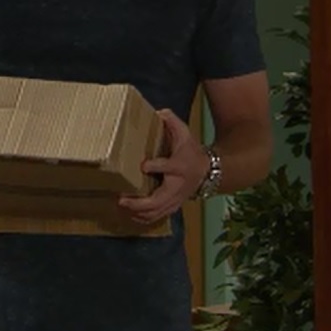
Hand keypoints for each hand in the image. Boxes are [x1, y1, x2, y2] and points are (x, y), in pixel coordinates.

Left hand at [118, 109, 208, 224]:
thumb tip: (160, 112)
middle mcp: (177, 186)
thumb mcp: (186, 134)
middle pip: (159, 199)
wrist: (208, 172)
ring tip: (121, 206)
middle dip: (139, 203)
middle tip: (121, 199)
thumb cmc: (191, 152)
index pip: (169, 167)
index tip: (144, 166)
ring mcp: (175, 199)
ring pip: (157, 212)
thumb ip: (173, 123)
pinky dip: (144, 218)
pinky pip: (158, 216)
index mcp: (179, 166)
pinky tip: (130, 215)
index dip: (157, 166)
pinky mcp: (173, 206)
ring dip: (138, 212)